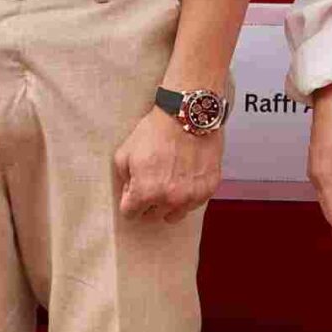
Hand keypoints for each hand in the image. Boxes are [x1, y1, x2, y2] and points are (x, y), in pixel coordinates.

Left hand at [115, 104, 221, 222]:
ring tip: (170, 183)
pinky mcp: (207, 189)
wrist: (188, 115)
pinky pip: (194, 203)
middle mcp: (169, 200)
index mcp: (145, 192)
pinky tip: (186, 177)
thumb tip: (128, 189)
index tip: (134, 191)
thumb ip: (123, 177)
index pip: (130, 213)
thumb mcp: (126, 151)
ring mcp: (191, 197)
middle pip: (152, 216)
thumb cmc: (157, 131)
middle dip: (149, 203)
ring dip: (169, 203)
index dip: (130, 201)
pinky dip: (188, 195)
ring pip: (175, 214)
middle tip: (152, 183)